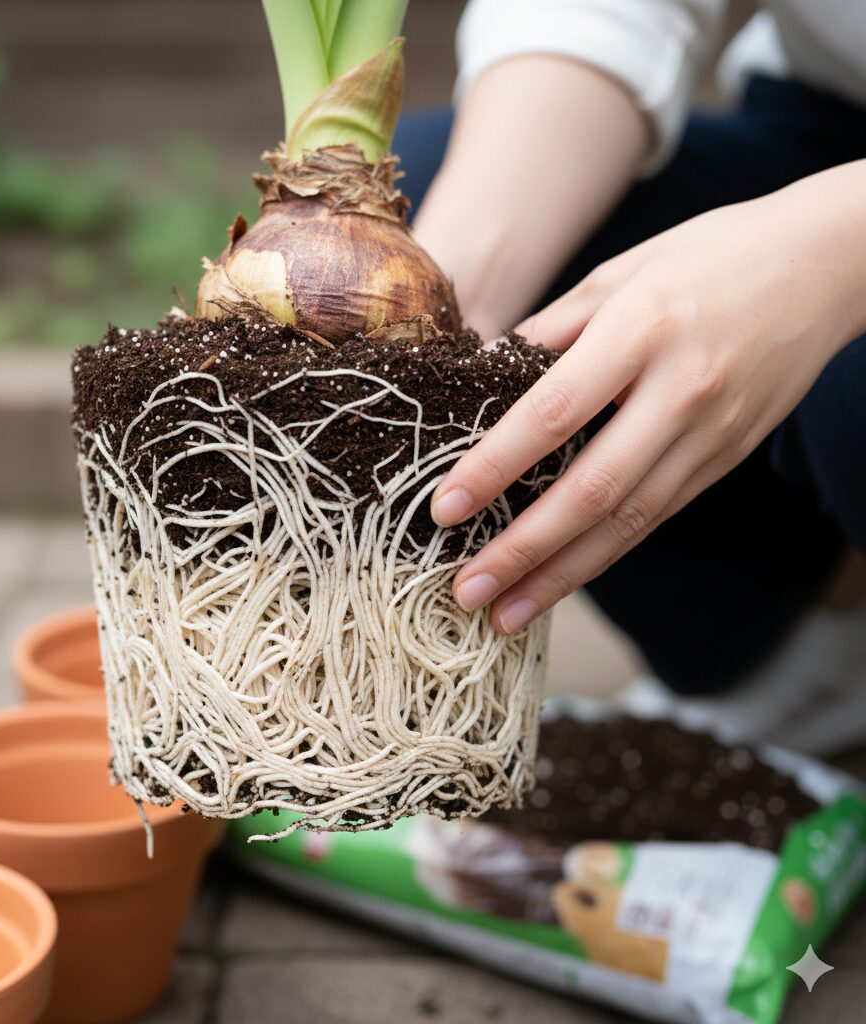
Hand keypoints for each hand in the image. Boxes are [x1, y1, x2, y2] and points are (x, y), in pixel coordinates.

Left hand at [431, 162, 865, 633]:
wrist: (827, 264)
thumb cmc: (709, 257)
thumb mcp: (619, 272)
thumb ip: (550, 330)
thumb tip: (483, 379)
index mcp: (642, 330)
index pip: (553, 414)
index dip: (495, 468)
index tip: (444, 509)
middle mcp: (681, 392)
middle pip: (594, 491)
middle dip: (524, 552)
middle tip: (466, 593)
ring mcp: (712, 434)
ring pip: (630, 523)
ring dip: (562, 576)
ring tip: (505, 614)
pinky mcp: (727, 457)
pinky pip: (657, 516)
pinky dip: (604, 553)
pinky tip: (561, 578)